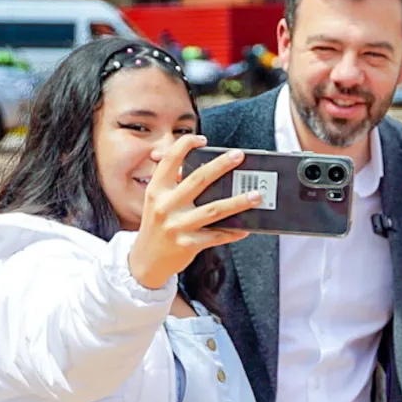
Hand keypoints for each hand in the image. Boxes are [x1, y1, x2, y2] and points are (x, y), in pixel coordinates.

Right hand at [127, 134, 258, 289]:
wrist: (145, 261)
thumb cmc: (157, 226)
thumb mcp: (157, 202)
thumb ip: (173, 184)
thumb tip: (202, 167)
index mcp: (156, 190)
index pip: (171, 160)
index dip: (186, 145)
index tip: (203, 139)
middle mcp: (165, 206)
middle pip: (198, 180)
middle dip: (221, 165)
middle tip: (239, 156)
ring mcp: (177, 226)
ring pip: (214, 210)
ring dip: (238, 202)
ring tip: (256, 195)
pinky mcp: (188, 245)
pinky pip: (216, 236)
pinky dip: (233, 231)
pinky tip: (246, 227)